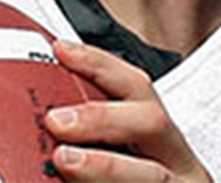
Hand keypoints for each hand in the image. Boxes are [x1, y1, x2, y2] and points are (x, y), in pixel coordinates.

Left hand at [43, 41, 211, 181]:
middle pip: (152, 123)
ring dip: (107, 167)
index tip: (60, 51)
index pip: (138, 90)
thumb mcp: (130, 166)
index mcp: (163, 145)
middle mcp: (179, 168)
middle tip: (56, 121)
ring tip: (65, 164)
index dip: (100, 65)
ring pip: (152, 177)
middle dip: (103, 116)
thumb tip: (41, 132)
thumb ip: (96, 146)